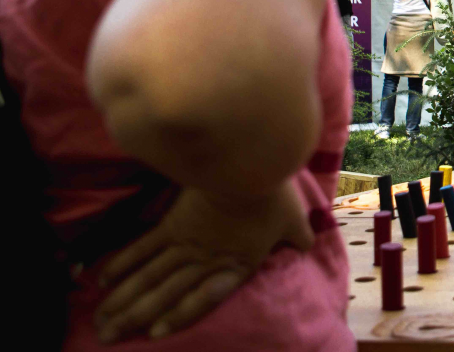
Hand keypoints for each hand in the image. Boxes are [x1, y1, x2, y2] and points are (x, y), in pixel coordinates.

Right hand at [94, 181, 313, 343]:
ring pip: (148, 276)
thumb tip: (309, 244)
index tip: (153, 334)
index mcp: (235, 265)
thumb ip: (298, 236)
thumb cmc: (273, 193)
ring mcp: (185, 242)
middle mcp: (205, 259)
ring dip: (123, 298)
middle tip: (107, 336)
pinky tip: (105, 279)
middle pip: (165, 294)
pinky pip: (143, 247)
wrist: (248, 163)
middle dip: (135, 317)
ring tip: (101, 318)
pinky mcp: (172, 222)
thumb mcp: (293, 219)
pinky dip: (123, 263)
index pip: (203, 299)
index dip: (178, 317)